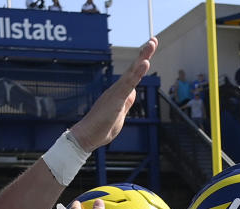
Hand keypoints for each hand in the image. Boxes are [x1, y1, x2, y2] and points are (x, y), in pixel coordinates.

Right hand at [69, 37, 156, 152]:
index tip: (149, 50)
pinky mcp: (116, 99)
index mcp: (119, 93)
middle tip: (153, 40)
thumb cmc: (101, 128)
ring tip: (151, 44)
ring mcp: (116, 93)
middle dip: (144, 54)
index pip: (134, 75)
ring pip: (132, 73)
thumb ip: (126, 103)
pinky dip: (137, 73)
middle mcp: (117, 89)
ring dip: (143, 57)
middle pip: (133, 69)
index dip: (142, 62)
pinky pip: (129, 84)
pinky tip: (145, 63)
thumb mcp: (119, 115)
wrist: (86, 137)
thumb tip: (132, 93)